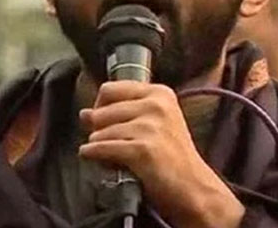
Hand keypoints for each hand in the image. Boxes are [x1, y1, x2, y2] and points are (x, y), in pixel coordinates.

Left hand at [78, 81, 243, 227]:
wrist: (193, 188)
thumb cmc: (172, 159)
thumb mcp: (153, 125)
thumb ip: (120, 113)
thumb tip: (84, 113)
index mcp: (159, 94)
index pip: (109, 89)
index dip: (99, 107)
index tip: (103, 122)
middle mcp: (156, 105)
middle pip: (100, 111)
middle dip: (98, 130)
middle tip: (111, 145)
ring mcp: (150, 127)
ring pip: (99, 132)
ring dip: (99, 147)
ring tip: (115, 158)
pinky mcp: (142, 149)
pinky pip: (101, 148)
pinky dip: (94, 156)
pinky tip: (101, 161)